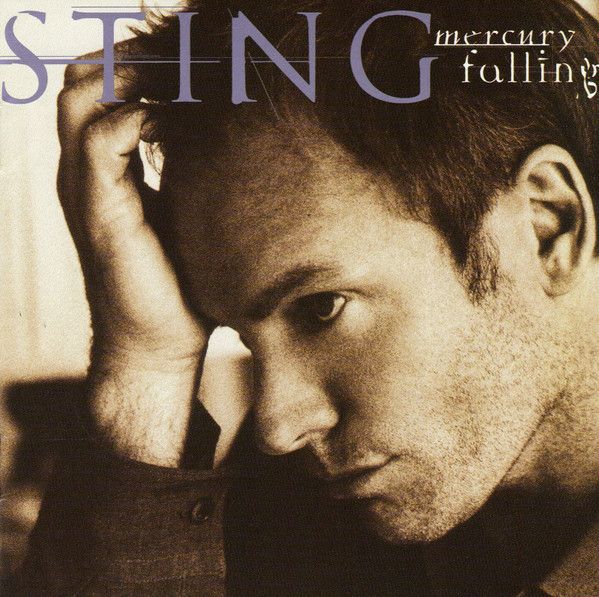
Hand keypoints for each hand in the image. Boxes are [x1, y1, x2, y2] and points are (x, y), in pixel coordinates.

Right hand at [57, 47, 210, 464]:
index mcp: (104, 171)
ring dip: (130, 76)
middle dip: (129, 57)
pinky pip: (101, 141)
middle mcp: (85, 173)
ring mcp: (86, 190)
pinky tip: (176, 120)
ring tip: (180, 78)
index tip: (188, 58)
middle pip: (81, 81)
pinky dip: (137, 116)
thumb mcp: (187, 213)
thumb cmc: (181, 283)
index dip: (136, 63)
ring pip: (81, 98)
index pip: (100, 91)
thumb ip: (188, 171)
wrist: (161, 340)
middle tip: (183, 59)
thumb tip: (226, 136)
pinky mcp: (99, 213)